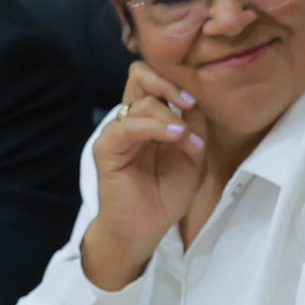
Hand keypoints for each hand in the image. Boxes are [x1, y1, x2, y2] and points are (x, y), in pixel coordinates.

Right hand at [76, 60, 206, 293]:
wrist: (145, 229)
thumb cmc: (166, 195)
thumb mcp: (192, 157)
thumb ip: (194, 127)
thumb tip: (197, 99)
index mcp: (149, 118)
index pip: (154, 80)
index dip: (176, 81)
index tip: (197, 100)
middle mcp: (131, 119)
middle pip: (140, 75)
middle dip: (168, 83)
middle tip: (189, 103)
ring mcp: (117, 132)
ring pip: (140, 99)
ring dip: (171, 116)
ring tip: (187, 140)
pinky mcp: (107, 149)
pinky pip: (126, 126)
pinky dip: (154, 127)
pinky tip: (175, 137)